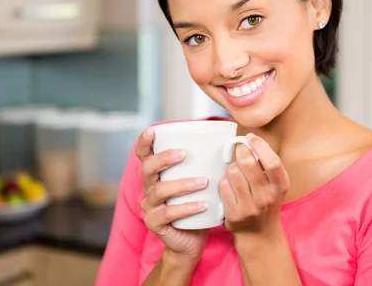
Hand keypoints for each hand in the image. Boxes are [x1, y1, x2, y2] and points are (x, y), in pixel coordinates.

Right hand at [137, 127, 210, 263]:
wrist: (192, 241)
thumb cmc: (197, 207)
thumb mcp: (199, 183)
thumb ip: (205, 166)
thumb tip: (228, 145)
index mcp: (157, 175)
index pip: (144, 155)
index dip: (144, 142)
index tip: (153, 130)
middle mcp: (149, 188)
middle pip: (147, 168)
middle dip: (163, 158)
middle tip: (183, 153)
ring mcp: (150, 206)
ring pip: (160, 191)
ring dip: (183, 184)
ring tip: (204, 182)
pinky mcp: (155, 223)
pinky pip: (169, 213)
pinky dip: (187, 207)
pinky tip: (203, 205)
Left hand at [219, 134, 289, 237]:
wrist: (259, 233)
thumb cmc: (265, 201)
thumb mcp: (274, 184)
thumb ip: (266, 164)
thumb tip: (249, 141)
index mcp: (280, 186)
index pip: (272, 162)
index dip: (260, 146)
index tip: (251, 138)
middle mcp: (267, 198)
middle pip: (248, 164)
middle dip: (240, 152)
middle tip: (240, 151)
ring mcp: (250, 208)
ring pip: (232, 173)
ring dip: (231, 169)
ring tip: (235, 173)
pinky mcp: (234, 215)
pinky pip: (223, 186)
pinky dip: (224, 182)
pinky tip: (229, 187)